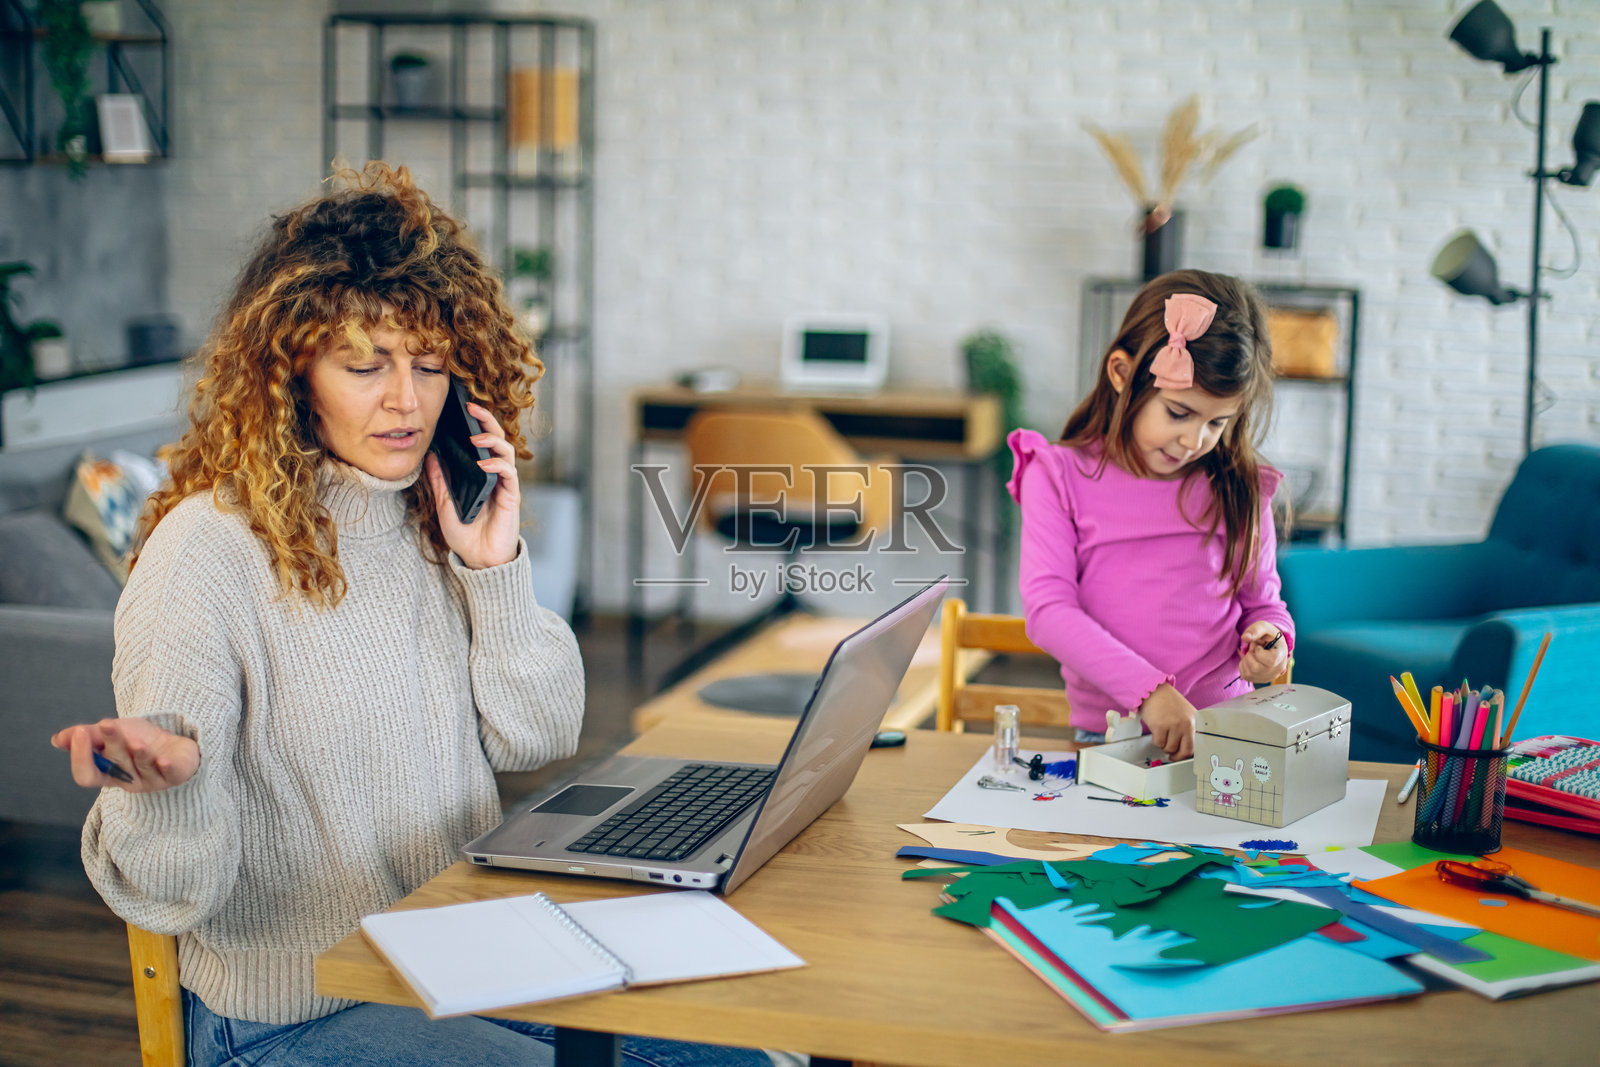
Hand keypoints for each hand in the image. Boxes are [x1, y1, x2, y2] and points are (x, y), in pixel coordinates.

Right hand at [51, 718, 199, 793]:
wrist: (173, 742)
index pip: (87, 775)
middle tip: (107, 724)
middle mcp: (128, 781)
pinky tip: (163, 760)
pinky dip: (166, 766)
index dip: (81, 758)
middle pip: (115, 765)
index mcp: (107, 774)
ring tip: (135, 741)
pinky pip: (170, 774)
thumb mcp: (112, 732)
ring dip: (137, 753)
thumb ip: (87, 735)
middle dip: (111, 743)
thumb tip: (57, 740)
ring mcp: (152, 781)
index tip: (80, 733)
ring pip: (141, 767)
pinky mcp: (174, 776)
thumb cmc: (138, 739)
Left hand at [427, 401, 520, 569]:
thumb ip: (440, 480)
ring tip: (475, 439)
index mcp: (481, 474)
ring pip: (506, 451)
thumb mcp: (444, 504)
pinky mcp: (511, 496)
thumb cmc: (466, 535)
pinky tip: (484, 465)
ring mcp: (505, 484)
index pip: (482, 441)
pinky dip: (496, 466)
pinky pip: (508, 474)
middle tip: (472, 409)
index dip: (476, 423)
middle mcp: (495, 475)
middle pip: (497, 439)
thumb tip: (430, 455)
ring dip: (492, 441)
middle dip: (487, 421)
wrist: (479, 560)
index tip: (463, 409)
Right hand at [1139, 684, 1196, 760]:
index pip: (1197, 745)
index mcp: (1194, 720)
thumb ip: (1188, 728)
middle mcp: (1186, 723)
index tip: (1182, 756)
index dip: (1187, 754)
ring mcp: (1174, 725)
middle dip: (1177, 756)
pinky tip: (1156, 732)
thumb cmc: (1167, 700)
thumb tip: (1186, 746)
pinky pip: (1158, 743)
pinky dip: (1156, 741)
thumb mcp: (1184, 713)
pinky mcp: (1160, 726)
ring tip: (1162, 737)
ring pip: (1170, 748)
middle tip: (1172, 755)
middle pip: (1185, 751)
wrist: (1153, 690)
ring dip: (1164, 746)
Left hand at [1238, 622, 1288, 684]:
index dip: (1259, 652)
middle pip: (1256, 668)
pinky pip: (1245, 675)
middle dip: (1250, 655)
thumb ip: (1255, 630)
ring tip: (1253, 653)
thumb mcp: (1264, 627)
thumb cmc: (1268, 635)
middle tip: (1253, 648)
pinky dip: (1243, 665)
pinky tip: (1250, 659)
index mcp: (1282, 656)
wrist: (1270, 644)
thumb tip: (1245, 638)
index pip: (1270, 661)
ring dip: (1245, 660)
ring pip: (1249, 673)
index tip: (1260, 646)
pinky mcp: (1259, 680)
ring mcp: (1268, 677)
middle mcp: (1277, 670)